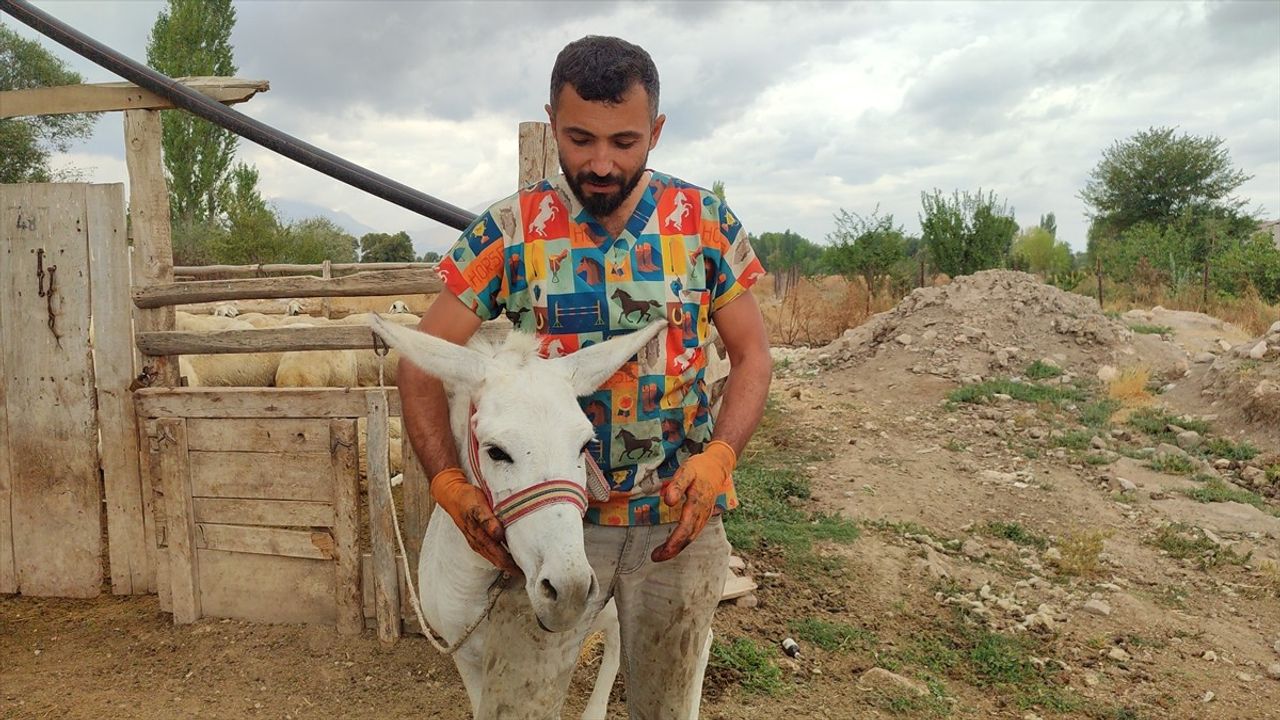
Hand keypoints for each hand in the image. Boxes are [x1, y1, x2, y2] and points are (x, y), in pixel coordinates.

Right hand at [431, 468, 518, 573]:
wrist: (451, 495)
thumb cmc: (467, 499)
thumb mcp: (477, 506)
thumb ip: (487, 520)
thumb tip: (498, 535)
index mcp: (480, 537)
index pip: (500, 558)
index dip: (513, 566)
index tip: (528, 570)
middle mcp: (478, 543)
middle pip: (499, 561)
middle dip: (513, 568)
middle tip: (531, 571)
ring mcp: (477, 542)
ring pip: (495, 558)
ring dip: (508, 563)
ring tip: (523, 565)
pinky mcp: (477, 538)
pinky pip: (491, 551)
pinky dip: (501, 555)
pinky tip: (510, 553)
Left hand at [652, 441, 735, 561]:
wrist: (717, 465)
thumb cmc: (699, 468)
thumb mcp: (686, 471)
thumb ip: (677, 485)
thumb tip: (668, 502)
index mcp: (697, 504)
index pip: (684, 530)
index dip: (672, 544)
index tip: (659, 553)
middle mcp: (702, 513)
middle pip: (688, 538)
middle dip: (672, 550)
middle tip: (655, 557)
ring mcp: (704, 515)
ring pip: (692, 537)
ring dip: (677, 547)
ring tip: (661, 553)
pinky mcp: (704, 515)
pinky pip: (694, 532)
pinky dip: (684, 541)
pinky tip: (675, 543)